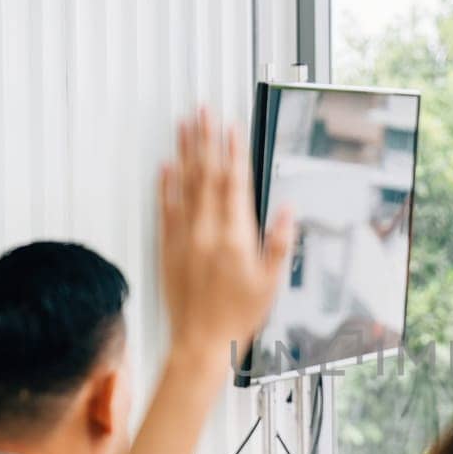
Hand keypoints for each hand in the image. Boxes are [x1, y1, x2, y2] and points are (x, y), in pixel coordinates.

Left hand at [159, 109, 294, 357]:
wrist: (201, 342)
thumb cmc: (238, 316)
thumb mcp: (271, 282)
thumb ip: (279, 242)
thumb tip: (286, 209)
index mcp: (235, 237)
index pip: (235, 183)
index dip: (234, 152)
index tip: (233, 128)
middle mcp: (207, 232)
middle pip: (207, 174)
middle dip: (207, 139)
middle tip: (203, 111)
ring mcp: (184, 238)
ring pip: (185, 185)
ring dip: (185, 152)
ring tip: (185, 126)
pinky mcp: (168, 248)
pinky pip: (166, 209)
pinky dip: (166, 185)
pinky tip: (167, 166)